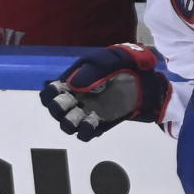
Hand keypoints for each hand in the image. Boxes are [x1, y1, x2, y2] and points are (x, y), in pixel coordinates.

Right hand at [40, 44, 169, 141]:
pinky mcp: (101, 123)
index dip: (49, 94)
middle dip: (58, 107)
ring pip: (67, 125)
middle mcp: (76, 99)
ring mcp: (87, 112)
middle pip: (55, 111)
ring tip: (81, 114)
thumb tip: (75, 86)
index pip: (49, 93)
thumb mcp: (107, 60)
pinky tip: (92, 121)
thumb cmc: (122, 64)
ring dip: (69, 121)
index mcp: (71, 83)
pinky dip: (85, 130)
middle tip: (70, 101)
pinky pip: (85, 134)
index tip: (59, 89)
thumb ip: (91, 71)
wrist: (145, 77)